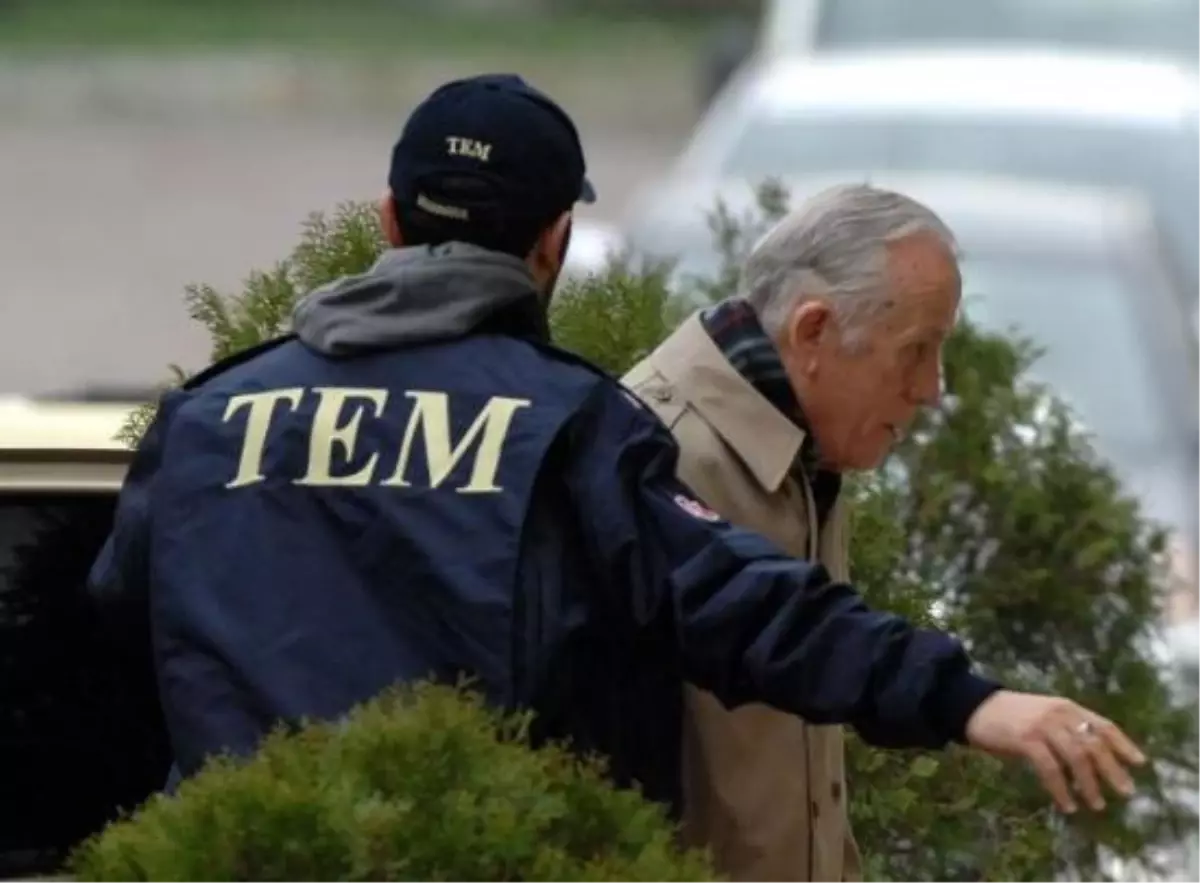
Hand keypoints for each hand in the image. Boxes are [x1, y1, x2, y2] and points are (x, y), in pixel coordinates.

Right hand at [965, 690, 1146, 813]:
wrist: (973, 707)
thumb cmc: (1009, 715)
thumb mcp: (1043, 716)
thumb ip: (1065, 729)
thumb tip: (1092, 759)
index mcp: (1065, 707)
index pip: (1103, 725)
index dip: (1123, 744)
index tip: (1140, 763)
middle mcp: (1058, 713)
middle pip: (1094, 744)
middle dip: (1112, 771)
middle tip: (1125, 792)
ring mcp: (1042, 726)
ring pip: (1076, 759)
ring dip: (1088, 785)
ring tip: (1095, 805)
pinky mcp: (1026, 740)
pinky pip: (1051, 770)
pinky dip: (1062, 790)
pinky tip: (1066, 804)